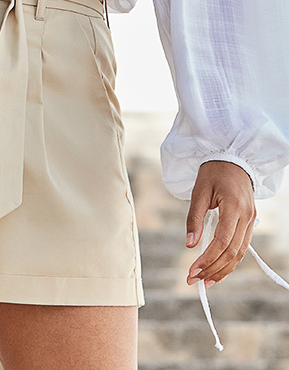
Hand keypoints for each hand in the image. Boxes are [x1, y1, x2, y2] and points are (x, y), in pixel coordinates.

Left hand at [186, 160, 255, 288]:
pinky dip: (230, 261)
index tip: (192, 270)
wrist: (232, 158)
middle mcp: (247, 216)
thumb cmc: (213, 172)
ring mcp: (251, 220)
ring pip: (239, 253)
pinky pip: (242, 247)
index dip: (208, 259)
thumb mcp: (199, 191)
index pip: (222, 241)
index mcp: (234, 207)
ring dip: (222, 270)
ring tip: (205, 282)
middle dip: (213, 269)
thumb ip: (194, 218)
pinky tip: (218, 270)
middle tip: (194, 280)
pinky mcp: (249, 222)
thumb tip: (190, 245)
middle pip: (232, 252)